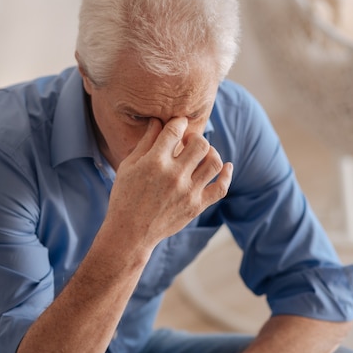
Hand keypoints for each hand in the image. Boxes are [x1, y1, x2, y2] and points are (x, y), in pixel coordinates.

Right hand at [104, 117, 232, 248]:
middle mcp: (174, 175)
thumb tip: (158, 121)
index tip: (177, 124)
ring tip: (201, 154)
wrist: (130, 232)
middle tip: (187, 142)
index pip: (175, 129)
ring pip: (214, 161)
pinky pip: (221, 187)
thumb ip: (146, 142)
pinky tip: (225, 166)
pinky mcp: (197, 206)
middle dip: (194, 137)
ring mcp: (188, 192)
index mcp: (155, 162)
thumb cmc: (125, 196)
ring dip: (210, 152)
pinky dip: (227, 174)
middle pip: (200, 143)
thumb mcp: (129, 166)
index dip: (178, 122)